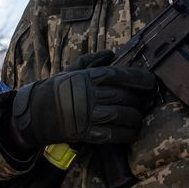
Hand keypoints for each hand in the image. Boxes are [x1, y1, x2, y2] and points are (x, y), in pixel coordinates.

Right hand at [11, 51, 156, 148]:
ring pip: (125, 116)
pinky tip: (131, 132)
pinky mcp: (89, 132)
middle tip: (140, 104)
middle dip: (138, 102)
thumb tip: (111, 53)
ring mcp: (92, 114)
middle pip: (127, 98)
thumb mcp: (73, 70)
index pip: (123, 75)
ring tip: (137, 119)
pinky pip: (117, 134)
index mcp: (91, 77)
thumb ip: (92, 60)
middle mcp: (93, 94)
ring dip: (136, 119)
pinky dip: (128, 134)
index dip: (142, 79)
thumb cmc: (57, 89)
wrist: (37, 113)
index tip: (151, 82)